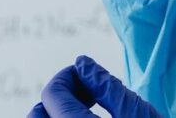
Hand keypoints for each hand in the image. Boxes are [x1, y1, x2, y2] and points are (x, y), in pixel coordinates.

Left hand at [27, 55, 161, 117]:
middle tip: (87, 93)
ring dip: (57, 113)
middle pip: (37, 115)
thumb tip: (82, 63)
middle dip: (58, 96)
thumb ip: (108, 87)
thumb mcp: (139, 115)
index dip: (67, 76)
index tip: (86, 74)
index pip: (52, 94)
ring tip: (87, 109)